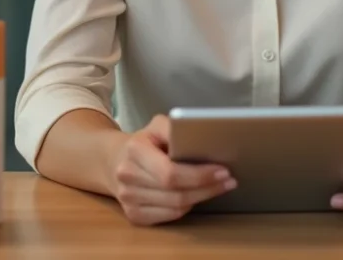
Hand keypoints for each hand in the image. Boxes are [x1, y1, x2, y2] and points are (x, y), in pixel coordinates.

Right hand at [108, 114, 236, 225]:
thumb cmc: (144, 142)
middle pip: (176, 192)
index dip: (199, 175)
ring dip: (202, 198)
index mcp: (134, 150)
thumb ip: (176, 128)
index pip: (170, 172)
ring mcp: (128, 199)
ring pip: (176, 207)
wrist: (113, 160)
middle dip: (208, 187)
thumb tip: (202, 137)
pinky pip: (169, 216)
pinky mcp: (133, 215)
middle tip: (229, 180)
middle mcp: (127, 177)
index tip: (223, 170)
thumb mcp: (157, 125)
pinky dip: (187, 208)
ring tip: (219, 186)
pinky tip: (197, 196)